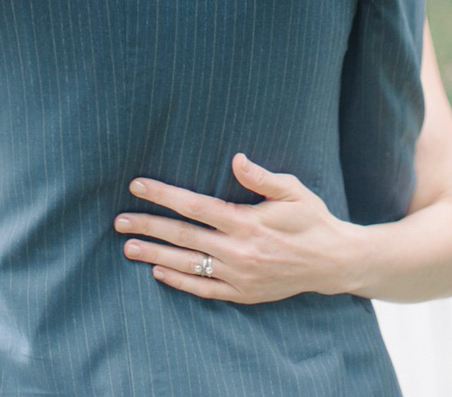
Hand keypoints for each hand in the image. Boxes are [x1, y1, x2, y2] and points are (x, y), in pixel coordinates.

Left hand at [114, 152, 361, 303]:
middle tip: (119, 221)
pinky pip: (204, 290)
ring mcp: (239, 276)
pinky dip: (180, 283)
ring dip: (155, 256)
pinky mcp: (243, 293)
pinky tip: (159, 274)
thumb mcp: (292, 189)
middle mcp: (238, 251)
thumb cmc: (312, 218)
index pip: (195, 207)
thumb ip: (261, 176)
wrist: (333, 261)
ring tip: (128, 248)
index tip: (137, 186)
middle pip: (183, 237)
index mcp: (246, 222)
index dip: (164, 195)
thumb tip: (236, 159)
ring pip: (188, 265)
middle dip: (148, 226)